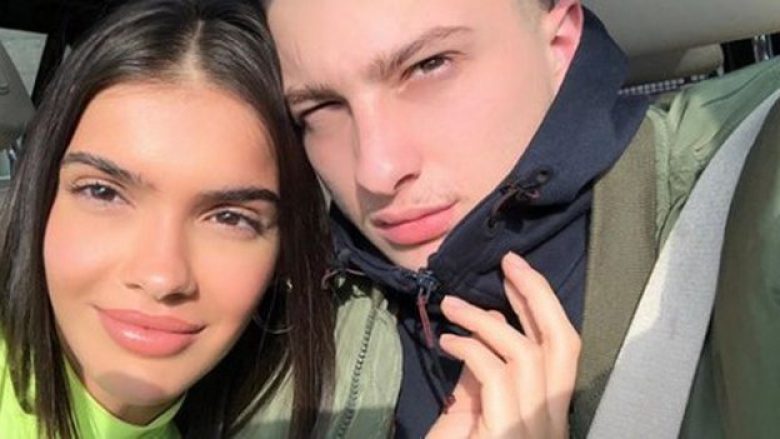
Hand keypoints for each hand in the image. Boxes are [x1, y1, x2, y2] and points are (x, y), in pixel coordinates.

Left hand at [427, 253, 580, 438]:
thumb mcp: (474, 421)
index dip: (544, 309)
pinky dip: (471, 350)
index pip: (563, 352)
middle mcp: (553, 421)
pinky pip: (496, 378)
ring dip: (488, 321)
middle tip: (510, 263)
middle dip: (538, 296)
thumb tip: (481, 334)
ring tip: (452, 304)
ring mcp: (535, 430)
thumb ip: (483, 383)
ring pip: (526, 355)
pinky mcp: (509, 435)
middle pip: (563, 344)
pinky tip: (447, 342)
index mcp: (550, 415)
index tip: (519, 277)